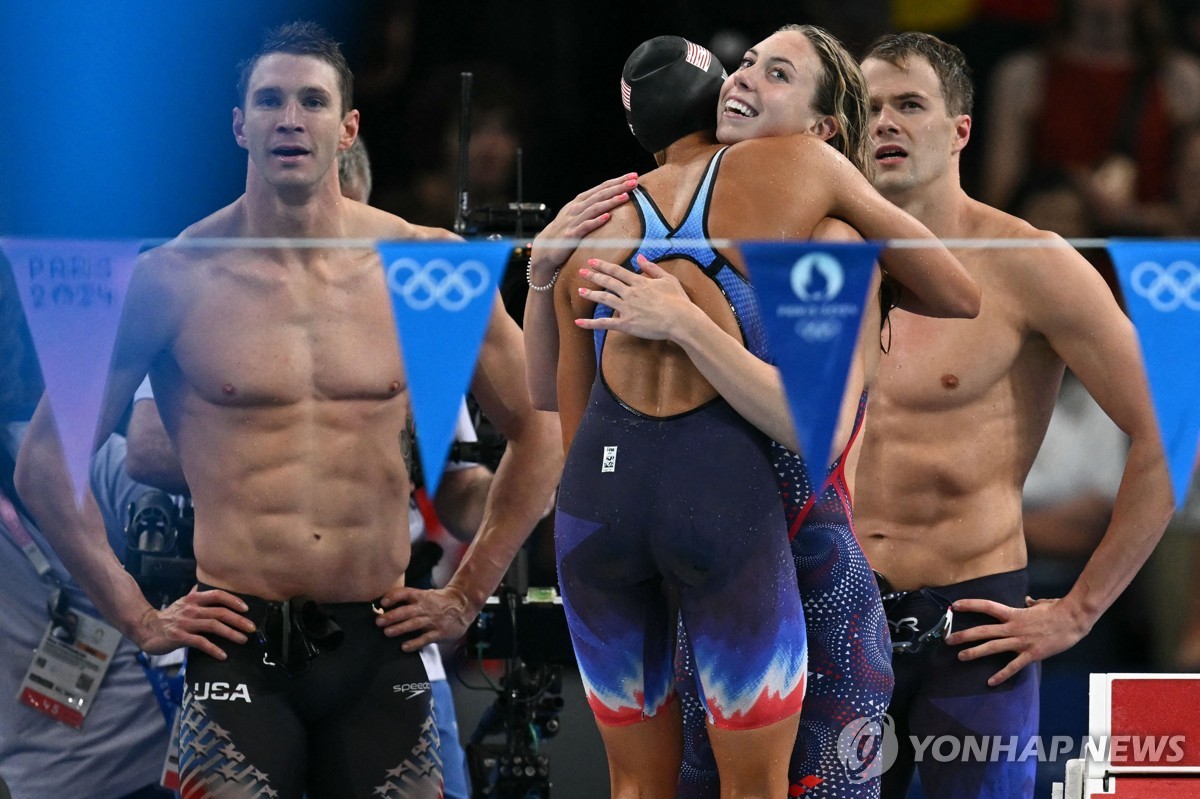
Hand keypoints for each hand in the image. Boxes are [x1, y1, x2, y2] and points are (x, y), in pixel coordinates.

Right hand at [135, 585, 256, 659]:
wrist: (145, 629)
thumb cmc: (168, 617)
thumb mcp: (182, 603)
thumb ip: (194, 596)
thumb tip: (202, 587)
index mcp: (194, 599)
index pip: (218, 595)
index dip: (233, 600)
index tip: (246, 608)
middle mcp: (191, 609)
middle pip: (220, 612)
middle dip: (238, 620)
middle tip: (252, 628)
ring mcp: (185, 623)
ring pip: (213, 626)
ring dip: (231, 633)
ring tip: (243, 640)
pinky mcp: (179, 637)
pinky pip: (200, 642)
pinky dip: (213, 649)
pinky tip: (223, 655)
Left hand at [374, 584, 474, 651]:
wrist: (463, 606)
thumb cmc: (439, 601)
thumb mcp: (426, 595)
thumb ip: (410, 600)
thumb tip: (386, 605)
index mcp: (422, 596)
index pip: (406, 593)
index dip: (394, 597)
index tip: (383, 602)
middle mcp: (426, 608)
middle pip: (407, 611)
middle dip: (392, 616)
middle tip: (379, 621)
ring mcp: (433, 620)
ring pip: (414, 624)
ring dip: (400, 628)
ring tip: (387, 632)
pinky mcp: (439, 633)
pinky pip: (425, 638)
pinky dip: (414, 643)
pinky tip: (404, 647)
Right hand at [528, 174, 636, 282]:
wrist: (545, 248)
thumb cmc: (565, 231)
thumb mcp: (577, 216)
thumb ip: (591, 207)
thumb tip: (611, 198)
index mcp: (580, 202)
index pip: (601, 188)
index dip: (617, 181)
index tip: (633, 176)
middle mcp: (576, 208)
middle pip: (600, 195)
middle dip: (618, 187)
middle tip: (634, 181)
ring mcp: (573, 221)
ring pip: (594, 208)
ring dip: (610, 201)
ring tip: (625, 196)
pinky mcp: (571, 235)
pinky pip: (585, 227)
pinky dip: (596, 221)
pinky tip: (607, 217)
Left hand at [575, 255, 696, 340]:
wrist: (681, 320)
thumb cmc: (678, 300)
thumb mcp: (668, 279)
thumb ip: (652, 268)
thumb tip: (639, 258)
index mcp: (639, 282)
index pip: (617, 271)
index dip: (603, 266)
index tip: (592, 261)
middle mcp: (630, 293)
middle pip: (608, 282)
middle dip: (593, 276)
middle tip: (582, 271)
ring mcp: (627, 308)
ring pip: (604, 299)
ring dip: (591, 294)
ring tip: (580, 291)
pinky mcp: (626, 324)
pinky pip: (605, 323)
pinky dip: (590, 323)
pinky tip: (578, 322)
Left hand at [946, 595, 1089, 685]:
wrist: (1073, 619)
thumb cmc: (1057, 610)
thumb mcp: (1040, 604)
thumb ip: (1030, 604)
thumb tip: (1027, 600)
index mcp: (1013, 613)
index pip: (986, 606)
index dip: (970, 605)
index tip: (954, 605)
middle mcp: (1012, 627)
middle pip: (983, 630)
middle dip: (963, 635)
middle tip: (947, 639)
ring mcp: (1020, 642)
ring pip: (992, 648)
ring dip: (975, 652)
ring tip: (960, 657)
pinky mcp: (1031, 654)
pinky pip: (1013, 666)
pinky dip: (1001, 675)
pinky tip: (990, 682)